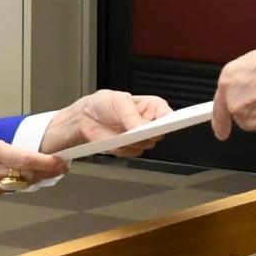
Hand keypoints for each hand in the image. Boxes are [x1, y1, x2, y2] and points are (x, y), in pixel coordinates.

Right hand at [0, 131, 68, 204]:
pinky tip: (16, 176)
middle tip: (60, 166)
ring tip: (42, 170)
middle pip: (26, 176)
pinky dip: (13, 183)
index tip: (62, 162)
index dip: (48, 163)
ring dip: (31, 178)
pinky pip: (5, 189)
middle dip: (45, 172)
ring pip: (18, 184)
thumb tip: (25, 155)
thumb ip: (4, 147)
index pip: (26, 160)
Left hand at [41, 89, 172, 156]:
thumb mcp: (118, 101)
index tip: (168, 123)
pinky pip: (132, 153)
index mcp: (151, 107)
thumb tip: (142, 126)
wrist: (84, 118)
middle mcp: (148, 123)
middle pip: (159, 133)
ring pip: (145, 145)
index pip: (168, 114)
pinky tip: (114, 141)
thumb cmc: (102, 104)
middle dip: (148, 133)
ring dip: (133, 142)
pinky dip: (122, 149)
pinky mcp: (129, 148)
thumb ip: (131, 114)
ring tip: (120, 134)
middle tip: (138, 130)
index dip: (171, 120)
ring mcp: (139, 137)